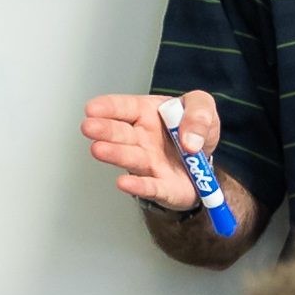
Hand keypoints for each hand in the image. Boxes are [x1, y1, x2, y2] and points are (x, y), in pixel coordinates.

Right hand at [81, 90, 214, 213]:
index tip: (93, 108)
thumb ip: (199, 113)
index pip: (124, 108)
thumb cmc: (194, 132)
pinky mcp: (161, 186)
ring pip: (130, 158)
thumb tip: (191, 138)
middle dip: (105, 130)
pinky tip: (124, 183)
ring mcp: (149, 163)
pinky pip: (149, 186)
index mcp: (147, 114)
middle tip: (90, 127)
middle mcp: (142, 139)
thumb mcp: (203, 107)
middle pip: (120, 133)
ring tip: (99, 150)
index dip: (108, 107)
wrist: (205, 164)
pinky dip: (138, 185)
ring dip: (115, 154)